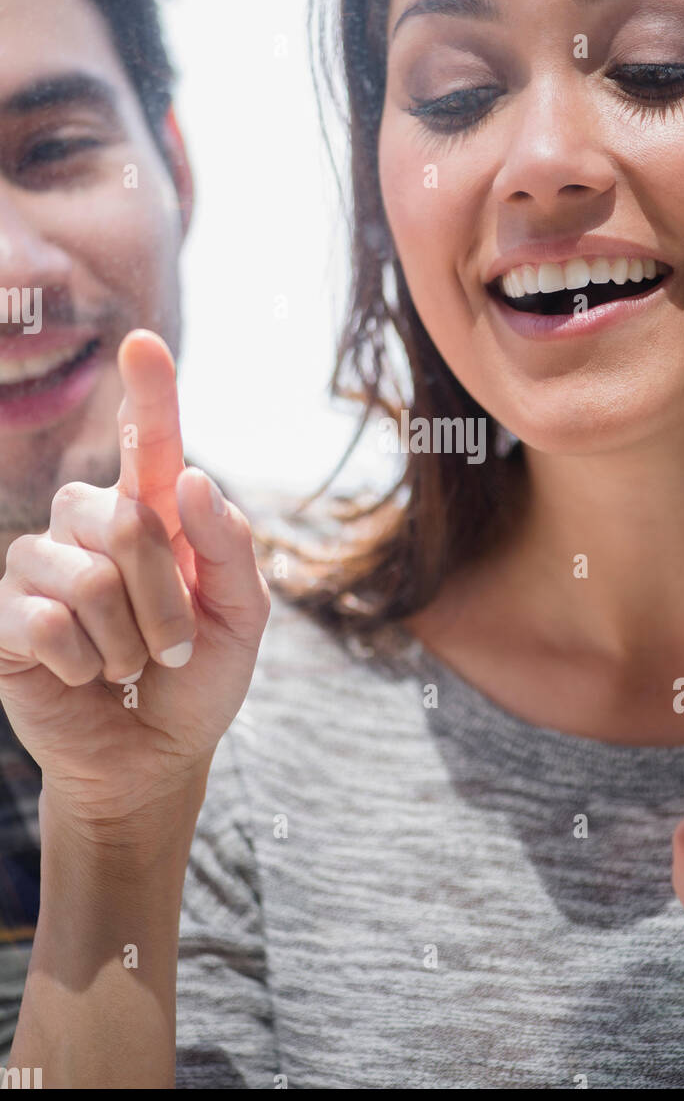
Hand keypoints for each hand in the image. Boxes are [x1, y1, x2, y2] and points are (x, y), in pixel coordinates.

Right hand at [0, 329, 269, 832]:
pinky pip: (43, 621)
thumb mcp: (243, 614)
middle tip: (174, 645)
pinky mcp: (4, 617)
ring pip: (87, 576)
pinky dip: (82, 663)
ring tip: (127, 663)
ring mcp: (41, 566)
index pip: (151, 441)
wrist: (156, 756)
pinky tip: (82, 675)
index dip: (147, 392)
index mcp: (155, 513)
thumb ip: (229, 546)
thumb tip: (187, 478)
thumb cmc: (200, 676)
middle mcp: (91, 524)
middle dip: (166, 599)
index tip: (144, 344)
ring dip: (126, 640)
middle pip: (127, 520)